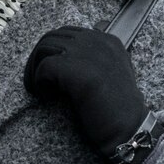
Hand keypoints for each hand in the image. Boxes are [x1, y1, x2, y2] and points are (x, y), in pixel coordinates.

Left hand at [24, 26, 148, 162]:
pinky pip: (45, 66)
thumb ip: (99, 53)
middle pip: (52, 37)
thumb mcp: (115, 70)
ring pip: (45, 48)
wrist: (129, 130)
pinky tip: (45, 96)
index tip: (48, 69)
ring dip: (34, 68)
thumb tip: (85, 36)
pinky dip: (38, 81)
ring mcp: (88, 54)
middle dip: (38, 57)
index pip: (67, 32)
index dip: (52, 49)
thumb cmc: (117, 107)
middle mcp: (98, 41)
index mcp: (107, 40)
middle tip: (35, 79)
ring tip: (37, 88)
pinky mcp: (78, 71)